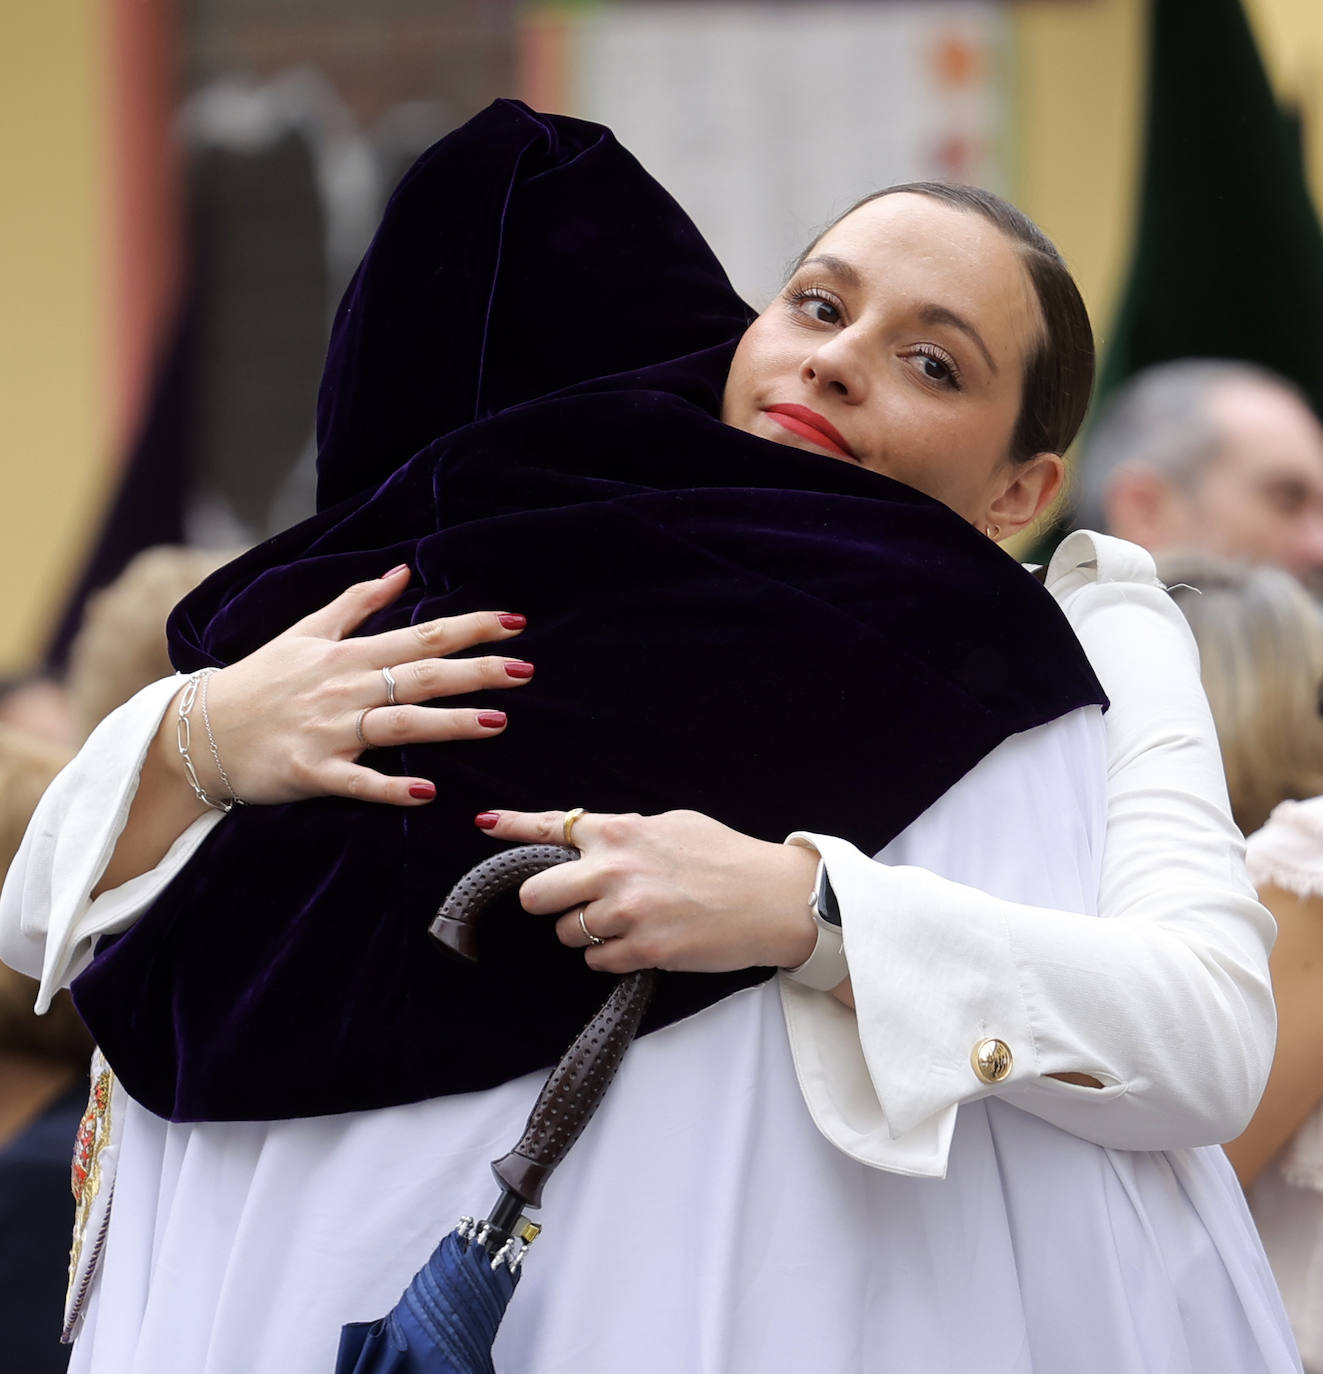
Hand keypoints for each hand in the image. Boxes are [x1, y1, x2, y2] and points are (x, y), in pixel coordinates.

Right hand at [196, 565, 531, 806]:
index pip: (420, 636)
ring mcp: (328, 731)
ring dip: (449, 723)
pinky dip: (389, 787)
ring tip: (497, 722)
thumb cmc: (259, 681)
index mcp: (347, 655)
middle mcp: (343, 689)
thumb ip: (356, 603)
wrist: (197, 732)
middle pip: (419, 676)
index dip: (470, 628)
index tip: (515, 623)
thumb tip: (401, 572)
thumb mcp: (304, 632)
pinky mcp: (311, 771)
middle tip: (524, 670)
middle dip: (474, 671)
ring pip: (398, 724)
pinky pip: (356, 781)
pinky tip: (426, 790)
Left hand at [476, 808, 819, 973]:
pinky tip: (642, 943)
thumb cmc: (727, 857)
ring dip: (585, 933)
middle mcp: (615, 869)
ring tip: (626, 923)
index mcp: (621, 832)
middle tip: (574, 904)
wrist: (774, 898)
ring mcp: (627, 912)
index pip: (552, 827)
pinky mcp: (644, 949)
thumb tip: (594, 838)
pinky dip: (611, 956)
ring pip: (567, 933)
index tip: (485, 825)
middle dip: (548, 902)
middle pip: (538, 894)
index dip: (512, 827)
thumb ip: (629, 833)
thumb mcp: (674, 825)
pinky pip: (597, 960)